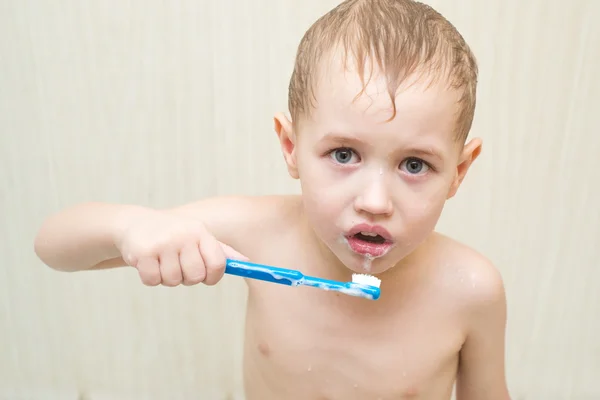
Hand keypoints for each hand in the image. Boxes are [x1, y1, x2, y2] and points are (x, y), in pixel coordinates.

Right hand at [114, 207, 246, 286]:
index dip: (213, 277)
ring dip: (166, 278)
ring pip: (173, 281)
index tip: (206, 278)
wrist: (135, 223)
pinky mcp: (144, 252)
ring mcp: (164, 243)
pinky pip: (153, 281)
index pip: (218, 264)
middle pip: (195, 277)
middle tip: (178, 267)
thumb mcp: (198, 236)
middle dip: (186, 278)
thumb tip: (247, 263)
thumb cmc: (174, 234)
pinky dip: (150, 278)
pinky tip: (147, 263)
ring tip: (161, 261)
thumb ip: (222, 251)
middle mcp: (184, 235)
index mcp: (201, 232)